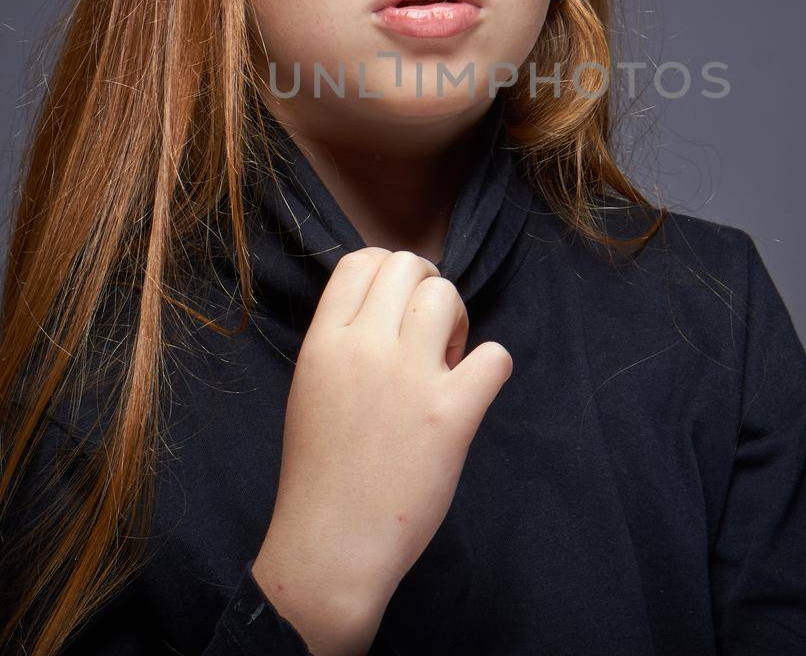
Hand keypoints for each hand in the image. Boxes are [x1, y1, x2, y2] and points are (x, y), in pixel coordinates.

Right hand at [253, 247, 513, 650]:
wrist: (330, 545)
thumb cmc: (321, 473)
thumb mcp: (311, 388)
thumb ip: (344, 342)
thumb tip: (392, 310)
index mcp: (323, 342)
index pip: (361, 261)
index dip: (390, 274)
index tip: (401, 309)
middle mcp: (363, 348)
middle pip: (409, 266)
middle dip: (427, 291)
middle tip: (430, 339)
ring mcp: (408, 378)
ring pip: (447, 296)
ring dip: (457, 323)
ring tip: (446, 366)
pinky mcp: (450, 413)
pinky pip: (494, 356)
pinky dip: (491, 369)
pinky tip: (470, 395)